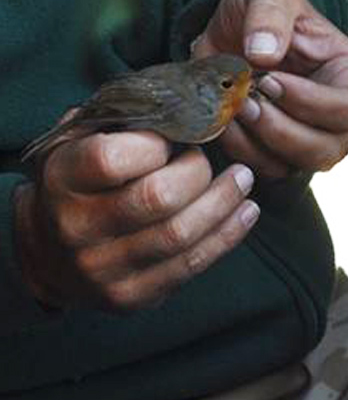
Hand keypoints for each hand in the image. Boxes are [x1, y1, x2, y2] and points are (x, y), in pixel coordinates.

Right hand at [15, 132, 258, 310]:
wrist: (49, 254)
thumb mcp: (81, 144)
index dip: (155, 144)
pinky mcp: (132, 296)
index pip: (112, 159)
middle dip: (198, 173)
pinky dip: (227, 234)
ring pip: (181, 235)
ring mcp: (104, 268)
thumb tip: (184, 103)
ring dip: (224, 203)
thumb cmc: (80, 185)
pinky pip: (191, 264)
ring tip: (244, 180)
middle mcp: (78, 227)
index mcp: (62, 179)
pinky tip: (246, 212)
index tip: (175, 137)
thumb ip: (121, 123)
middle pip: (158, 198)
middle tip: (211, 159)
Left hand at [192, 0, 347, 177]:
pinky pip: (267, 168)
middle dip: (278, 128)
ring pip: (296, 165)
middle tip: (244, 99)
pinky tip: (226, 118)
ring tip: (233, 106)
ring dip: (257, 142)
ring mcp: (316, 140)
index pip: (345, 108)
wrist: (236, 28)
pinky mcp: (285, 155)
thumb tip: (264, 54)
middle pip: (324, 148)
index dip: (304, 100)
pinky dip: (241, 150)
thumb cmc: (265, 7)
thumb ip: (271, 11)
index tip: (266, 78)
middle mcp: (345, 118)